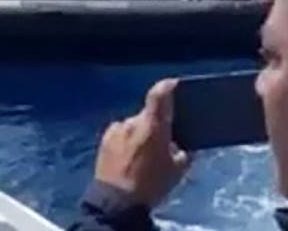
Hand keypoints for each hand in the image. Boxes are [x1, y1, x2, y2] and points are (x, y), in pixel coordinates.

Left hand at [95, 80, 189, 207]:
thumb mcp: (178, 170)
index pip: (159, 95)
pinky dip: (126, 140)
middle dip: (155, 125)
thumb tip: (181, 144)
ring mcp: (116, 129)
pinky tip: (129, 157)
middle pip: (147, 114)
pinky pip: (120, 133)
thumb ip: (183, 151)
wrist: (116, 202)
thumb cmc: (151, 185)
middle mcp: (132, 122)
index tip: (173, 84)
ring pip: (133, 125)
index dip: (167, 87)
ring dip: (139, 134)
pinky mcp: (104, 138)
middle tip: (162, 142)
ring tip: (143, 154)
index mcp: (152, 126)